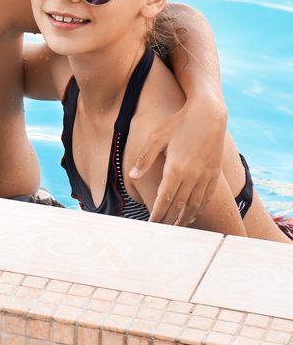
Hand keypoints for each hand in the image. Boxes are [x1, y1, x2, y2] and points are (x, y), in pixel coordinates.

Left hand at [130, 98, 227, 224]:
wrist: (209, 114)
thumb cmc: (179, 123)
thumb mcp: (157, 137)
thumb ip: (144, 158)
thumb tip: (130, 176)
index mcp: (176, 168)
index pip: (164, 198)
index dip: (157, 213)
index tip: (151, 224)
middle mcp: (193, 175)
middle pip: (179, 205)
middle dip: (169, 220)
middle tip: (161, 231)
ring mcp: (206, 175)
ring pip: (195, 203)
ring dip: (185, 217)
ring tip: (176, 227)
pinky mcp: (215, 172)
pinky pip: (208, 196)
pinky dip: (199, 207)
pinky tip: (193, 213)